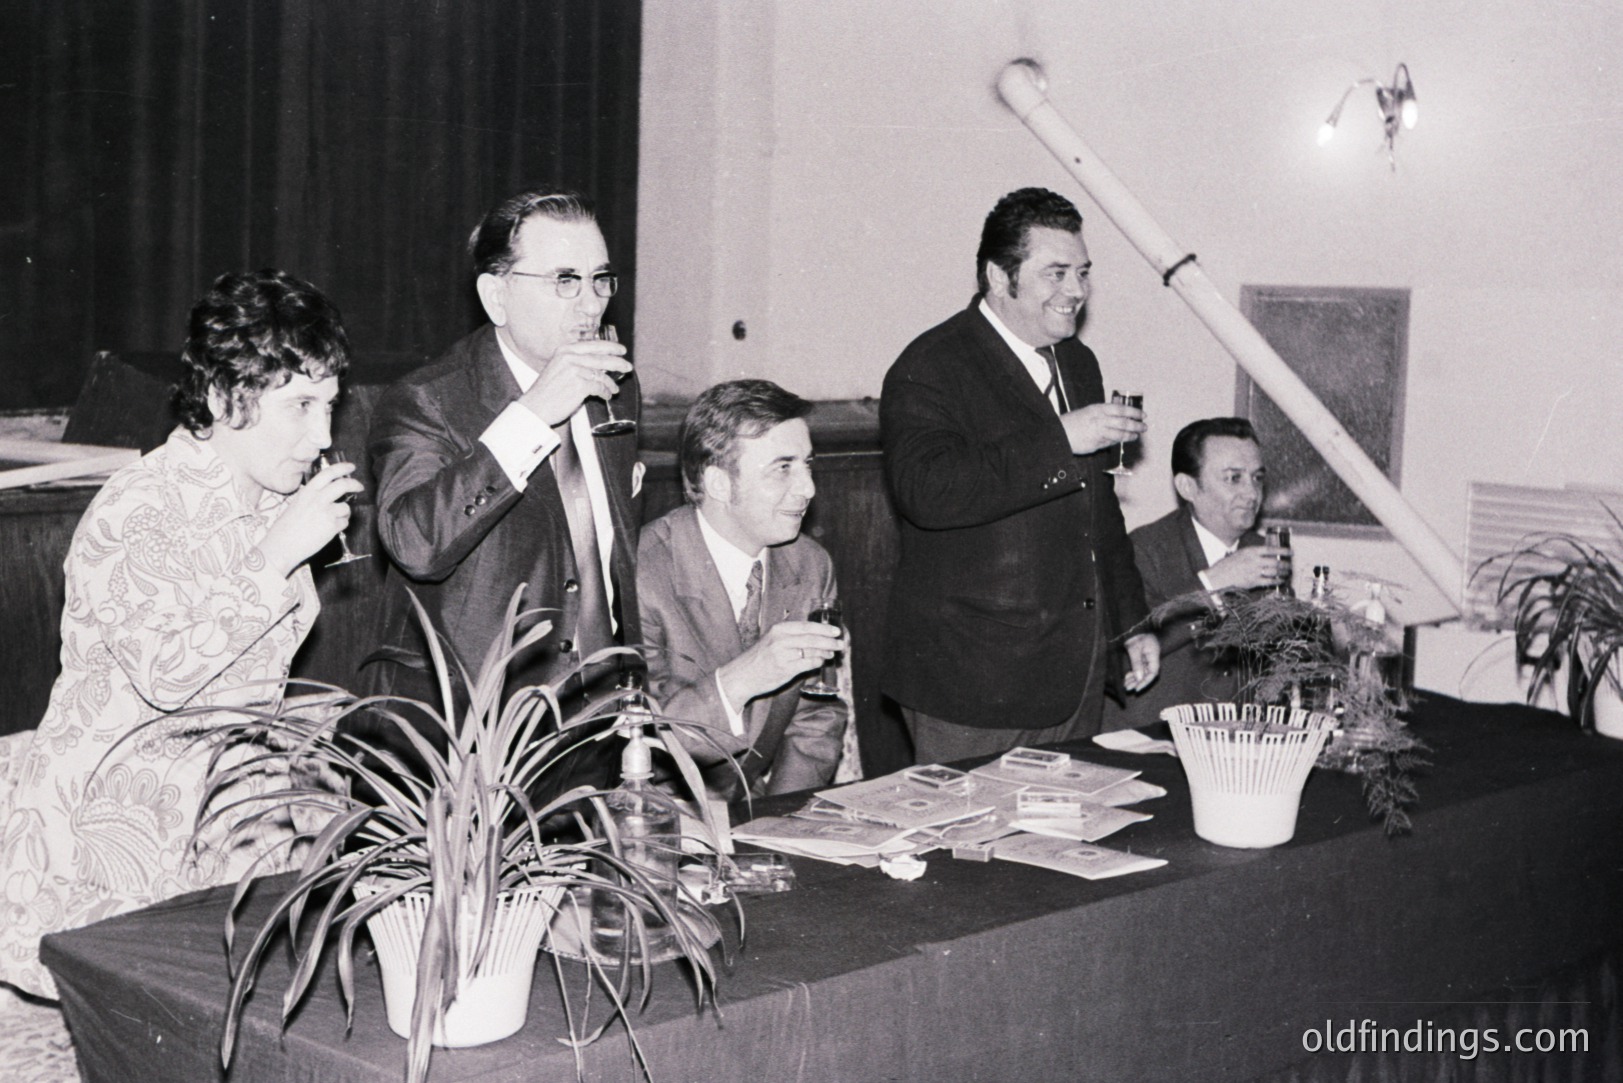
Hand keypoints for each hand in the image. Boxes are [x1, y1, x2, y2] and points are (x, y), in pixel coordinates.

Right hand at [258, 460, 363, 576]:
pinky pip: (344, 523)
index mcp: (307, 492)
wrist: (282, 546)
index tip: (351, 467)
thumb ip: (312, 497)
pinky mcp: (332, 526)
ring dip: (343, 514)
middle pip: (343, 484)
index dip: (342, 468)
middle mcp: (318, 499)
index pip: (328, 473)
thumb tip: (329, 494)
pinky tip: (327, 531)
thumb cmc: (286, 528)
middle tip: (360, 487)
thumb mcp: (297, 505)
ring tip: (330, 521)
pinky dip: (339, 526)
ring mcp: (326, 512)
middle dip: (355, 484)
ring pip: (346, 507)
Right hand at [515, 334, 630, 427]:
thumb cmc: (548, 391)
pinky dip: (605, 393)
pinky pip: (599, 388)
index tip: (621, 350)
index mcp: (565, 350)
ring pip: (602, 375)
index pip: (593, 345)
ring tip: (615, 389)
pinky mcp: (579, 385)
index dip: (610, 347)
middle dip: (618, 363)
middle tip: (628, 367)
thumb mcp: (559, 367)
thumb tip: (600, 364)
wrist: (535, 406)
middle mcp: (569, 357)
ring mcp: (575, 371)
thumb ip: (576, 362)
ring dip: (611, 383)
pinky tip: (606, 396)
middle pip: (601, 358)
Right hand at [718, 620, 843, 705]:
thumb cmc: (759, 658)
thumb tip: (816, 636)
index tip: (836, 631)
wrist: (742, 676)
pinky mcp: (785, 670)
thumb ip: (790, 637)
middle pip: (812, 638)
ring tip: (832, 653)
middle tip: (841, 644)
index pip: (807, 626)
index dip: (824, 628)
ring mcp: (783, 655)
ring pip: (812, 651)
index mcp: (778, 630)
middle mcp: (781, 640)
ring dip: (825, 652)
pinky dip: (816, 663)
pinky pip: (807, 664)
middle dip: (829, 641)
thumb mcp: (771, 640)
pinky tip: (820, 662)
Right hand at [1060, 400, 1145, 455]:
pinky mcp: (1096, 443)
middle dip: (1136, 425)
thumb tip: (1117, 417)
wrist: (1058, 434)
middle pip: (1123, 422)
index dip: (1133, 412)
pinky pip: (1110, 442)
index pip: (1121, 409)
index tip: (1143, 414)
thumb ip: (1103, 414)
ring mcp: (1098, 432)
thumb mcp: (1088, 412)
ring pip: (1119, 434)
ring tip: (1136, 435)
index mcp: (1098, 409)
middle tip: (1144, 427)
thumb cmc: (1072, 422)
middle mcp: (1099, 420)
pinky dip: (1118, 441)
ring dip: (1130, 435)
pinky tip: (1123, 440)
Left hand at [1122, 632, 1159, 692]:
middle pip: (1147, 674)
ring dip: (1134, 679)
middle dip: (1138, 682)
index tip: (1137, 688)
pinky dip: (1133, 673)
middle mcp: (1151, 657)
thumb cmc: (1135, 634)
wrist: (1132, 625)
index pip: (1153, 672)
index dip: (1146, 681)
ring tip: (1126, 686)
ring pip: (1142, 672)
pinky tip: (1127, 678)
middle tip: (1128, 688)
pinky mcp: (1140, 656)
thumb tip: (1138, 678)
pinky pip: (1138, 668)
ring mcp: (1146, 657)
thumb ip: (1136, 663)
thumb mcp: (1134, 649)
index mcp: (1154, 655)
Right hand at [1204, 545, 1291, 592]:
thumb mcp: (1239, 553)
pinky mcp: (1253, 582)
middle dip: (1285, 564)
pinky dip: (1277, 581)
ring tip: (1287, 573)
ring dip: (1283, 572)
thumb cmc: (1227, 565)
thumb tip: (1266, 553)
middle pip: (1275, 561)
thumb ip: (1252, 553)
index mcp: (1251, 551)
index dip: (1283, 550)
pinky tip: (1280, 580)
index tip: (1291, 552)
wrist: (1217, 577)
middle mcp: (1254, 561)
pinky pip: (1269, 581)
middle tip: (1289, 565)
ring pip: (1274, 571)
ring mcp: (1254, 572)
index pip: (1271, 549)